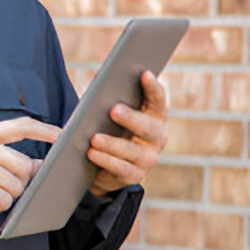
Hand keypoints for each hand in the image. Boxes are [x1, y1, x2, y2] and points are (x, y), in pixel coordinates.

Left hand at [86, 69, 167, 194]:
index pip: (158, 101)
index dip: (153, 88)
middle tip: (113, 109)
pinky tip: (92, 153)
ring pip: (132, 150)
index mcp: (153, 117)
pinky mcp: (134, 175)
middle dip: (130, 118)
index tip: (144, 73)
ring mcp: (147, 158)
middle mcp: (156, 137)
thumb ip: (107, 102)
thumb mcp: (108, 115)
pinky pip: (121, 168)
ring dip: (112, 143)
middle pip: (147, 127)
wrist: (100, 166)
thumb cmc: (107, 130)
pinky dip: (105, 160)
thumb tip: (96, 91)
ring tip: (93, 138)